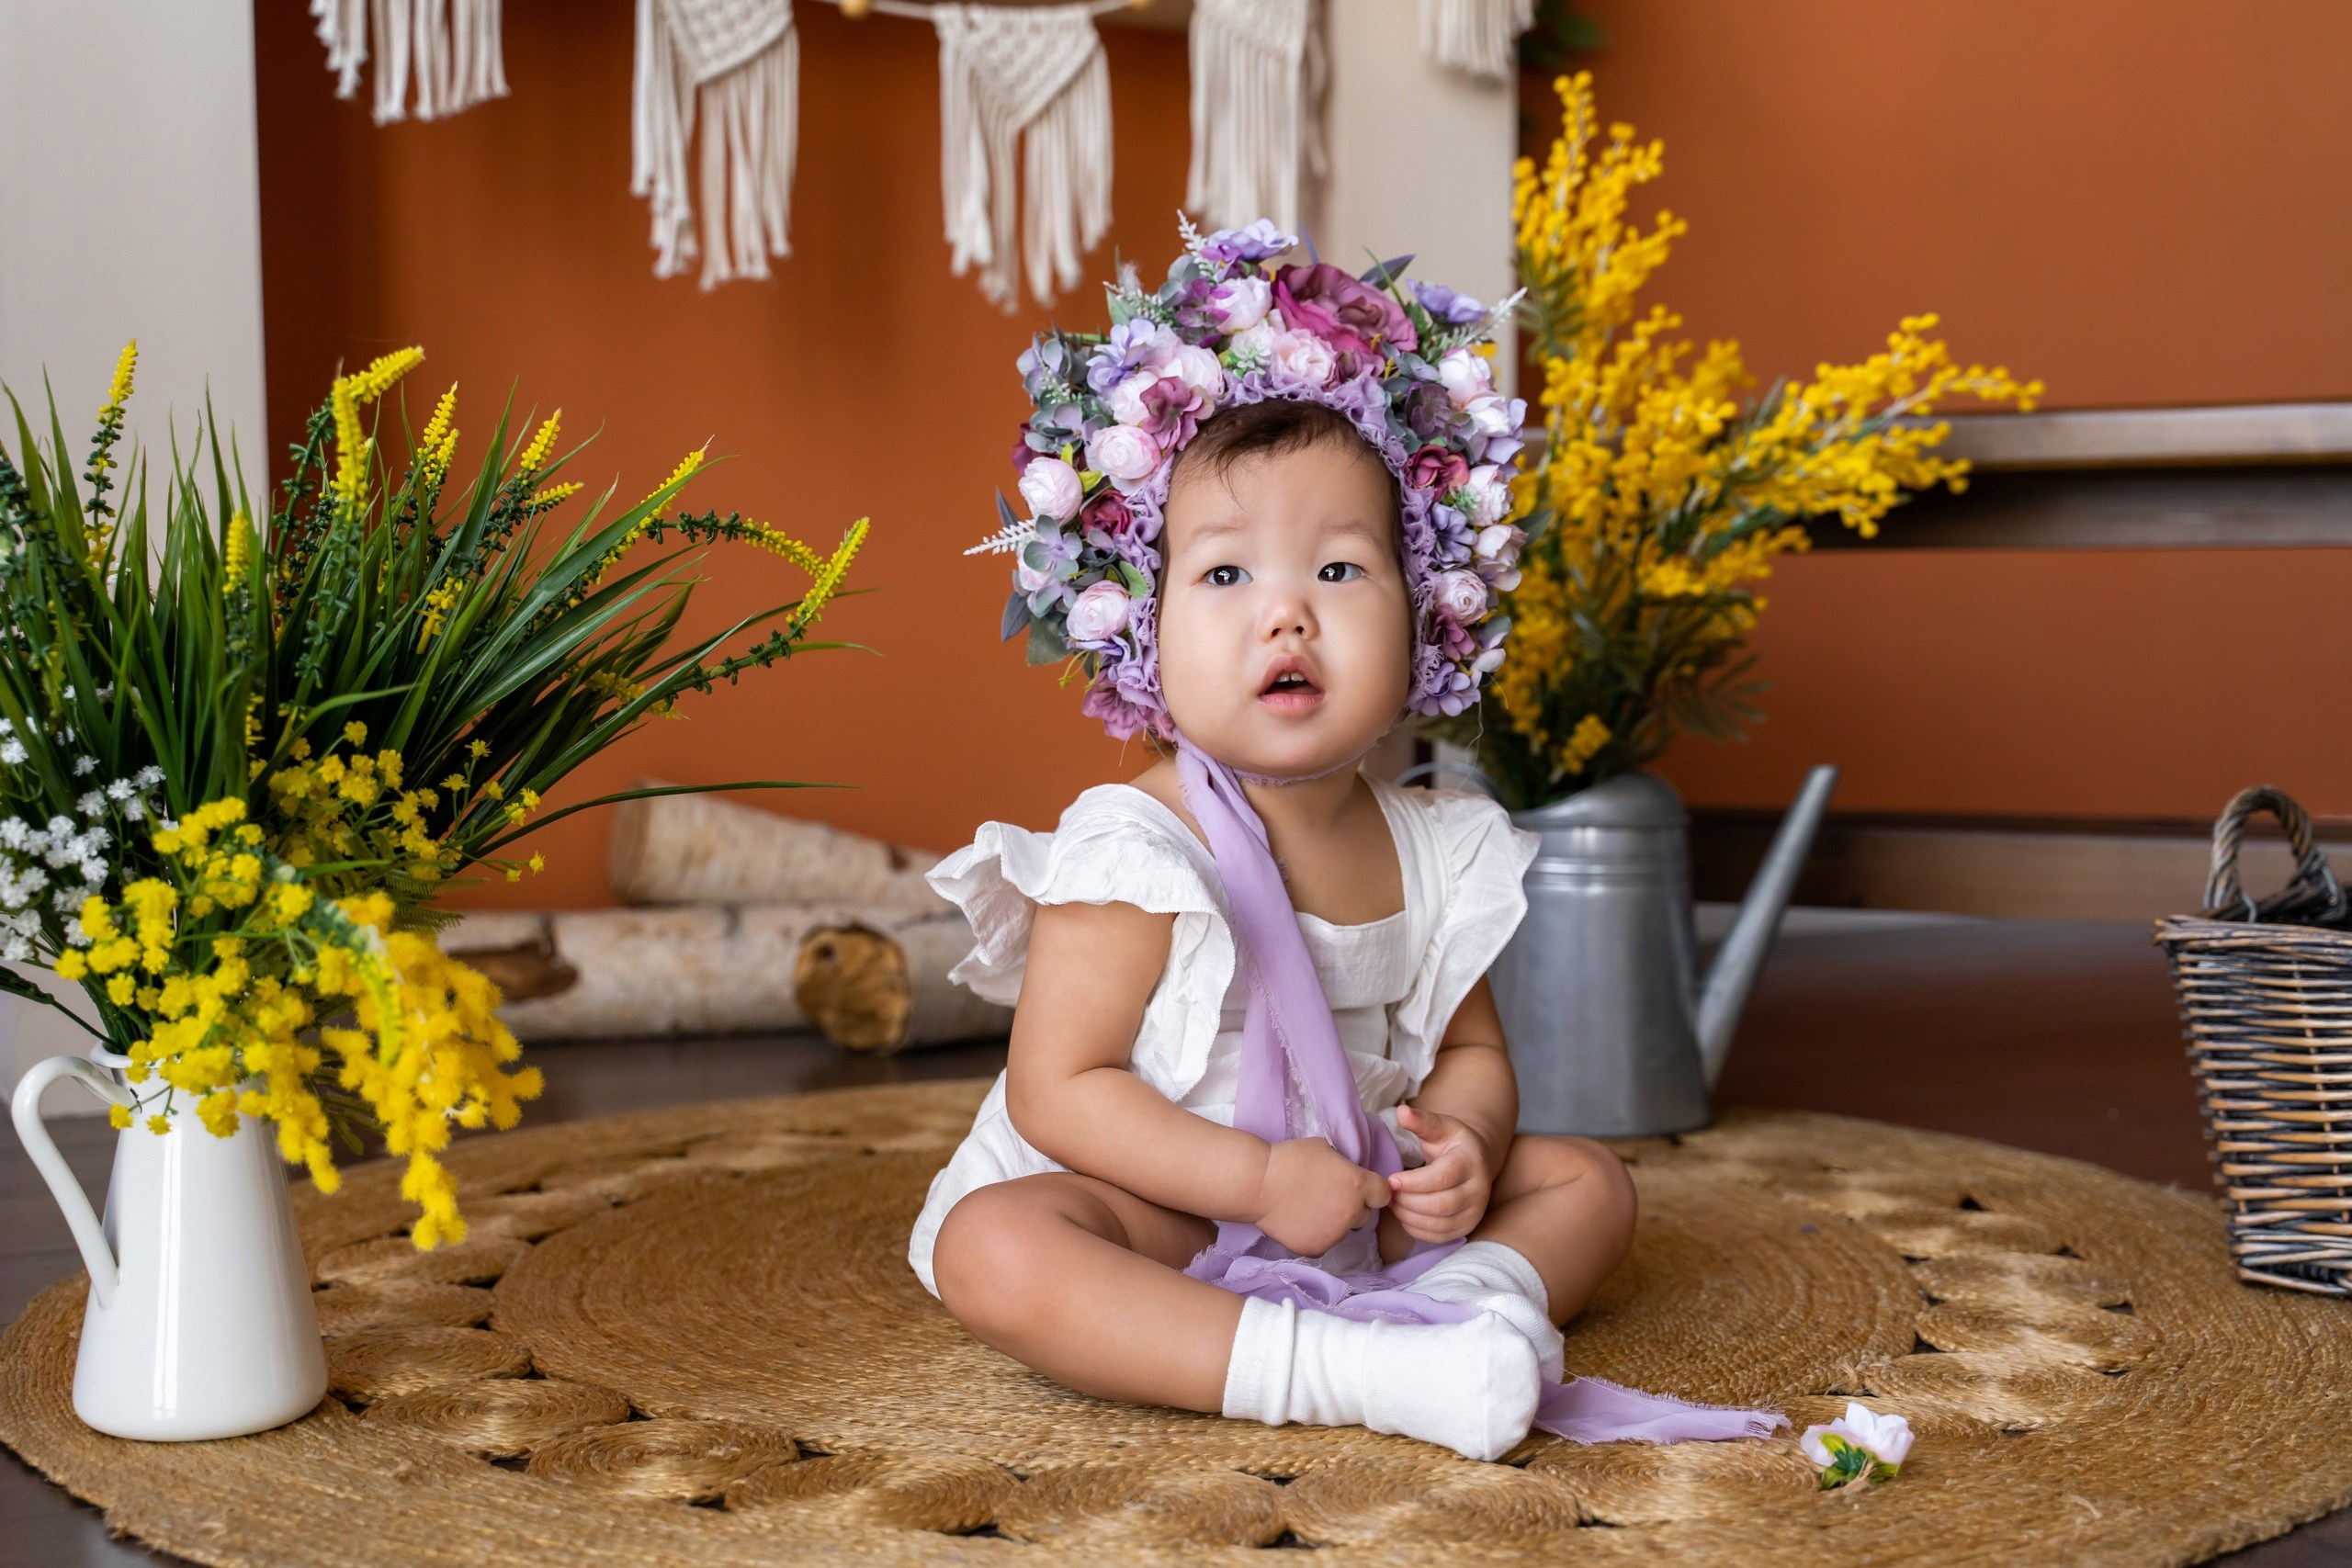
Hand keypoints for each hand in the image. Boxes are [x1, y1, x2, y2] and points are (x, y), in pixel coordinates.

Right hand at [1247, 1136, 1390, 1257]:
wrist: (1258, 1184)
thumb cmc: (1290, 1159)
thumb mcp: (1324, 1148)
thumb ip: (1342, 1165)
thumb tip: (1345, 1172)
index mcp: (1358, 1185)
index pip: (1383, 1194)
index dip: (1373, 1191)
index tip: (1360, 1188)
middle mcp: (1352, 1213)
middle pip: (1363, 1214)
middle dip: (1350, 1206)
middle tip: (1326, 1196)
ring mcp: (1335, 1234)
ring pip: (1341, 1230)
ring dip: (1332, 1222)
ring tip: (1307, 1208)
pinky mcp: (1316, 1249)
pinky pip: (1322, 1243)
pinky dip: (1313, 1234)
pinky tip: (1297, 1221)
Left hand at [1386, 1104, 1498, 1243]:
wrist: (1475, 1160)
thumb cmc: (1451, 1142)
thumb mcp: (1440, 1126)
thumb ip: (1421, 1121)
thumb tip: (1402, 1111)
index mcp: (1471, 1160)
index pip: (1442, 1177)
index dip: (1413, 1182)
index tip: (1391, 1178)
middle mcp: (1479, 1189)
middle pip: (1440, 1204)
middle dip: (1408, 1201)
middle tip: (1388, 1192)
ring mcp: (1475, 1211)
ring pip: (1439, 1224)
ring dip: (1409, 1216)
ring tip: (1393, 1202)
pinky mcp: (1467, 1227)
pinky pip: (1439, 1237)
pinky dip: (1416, 1229)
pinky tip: (1404, 1214)